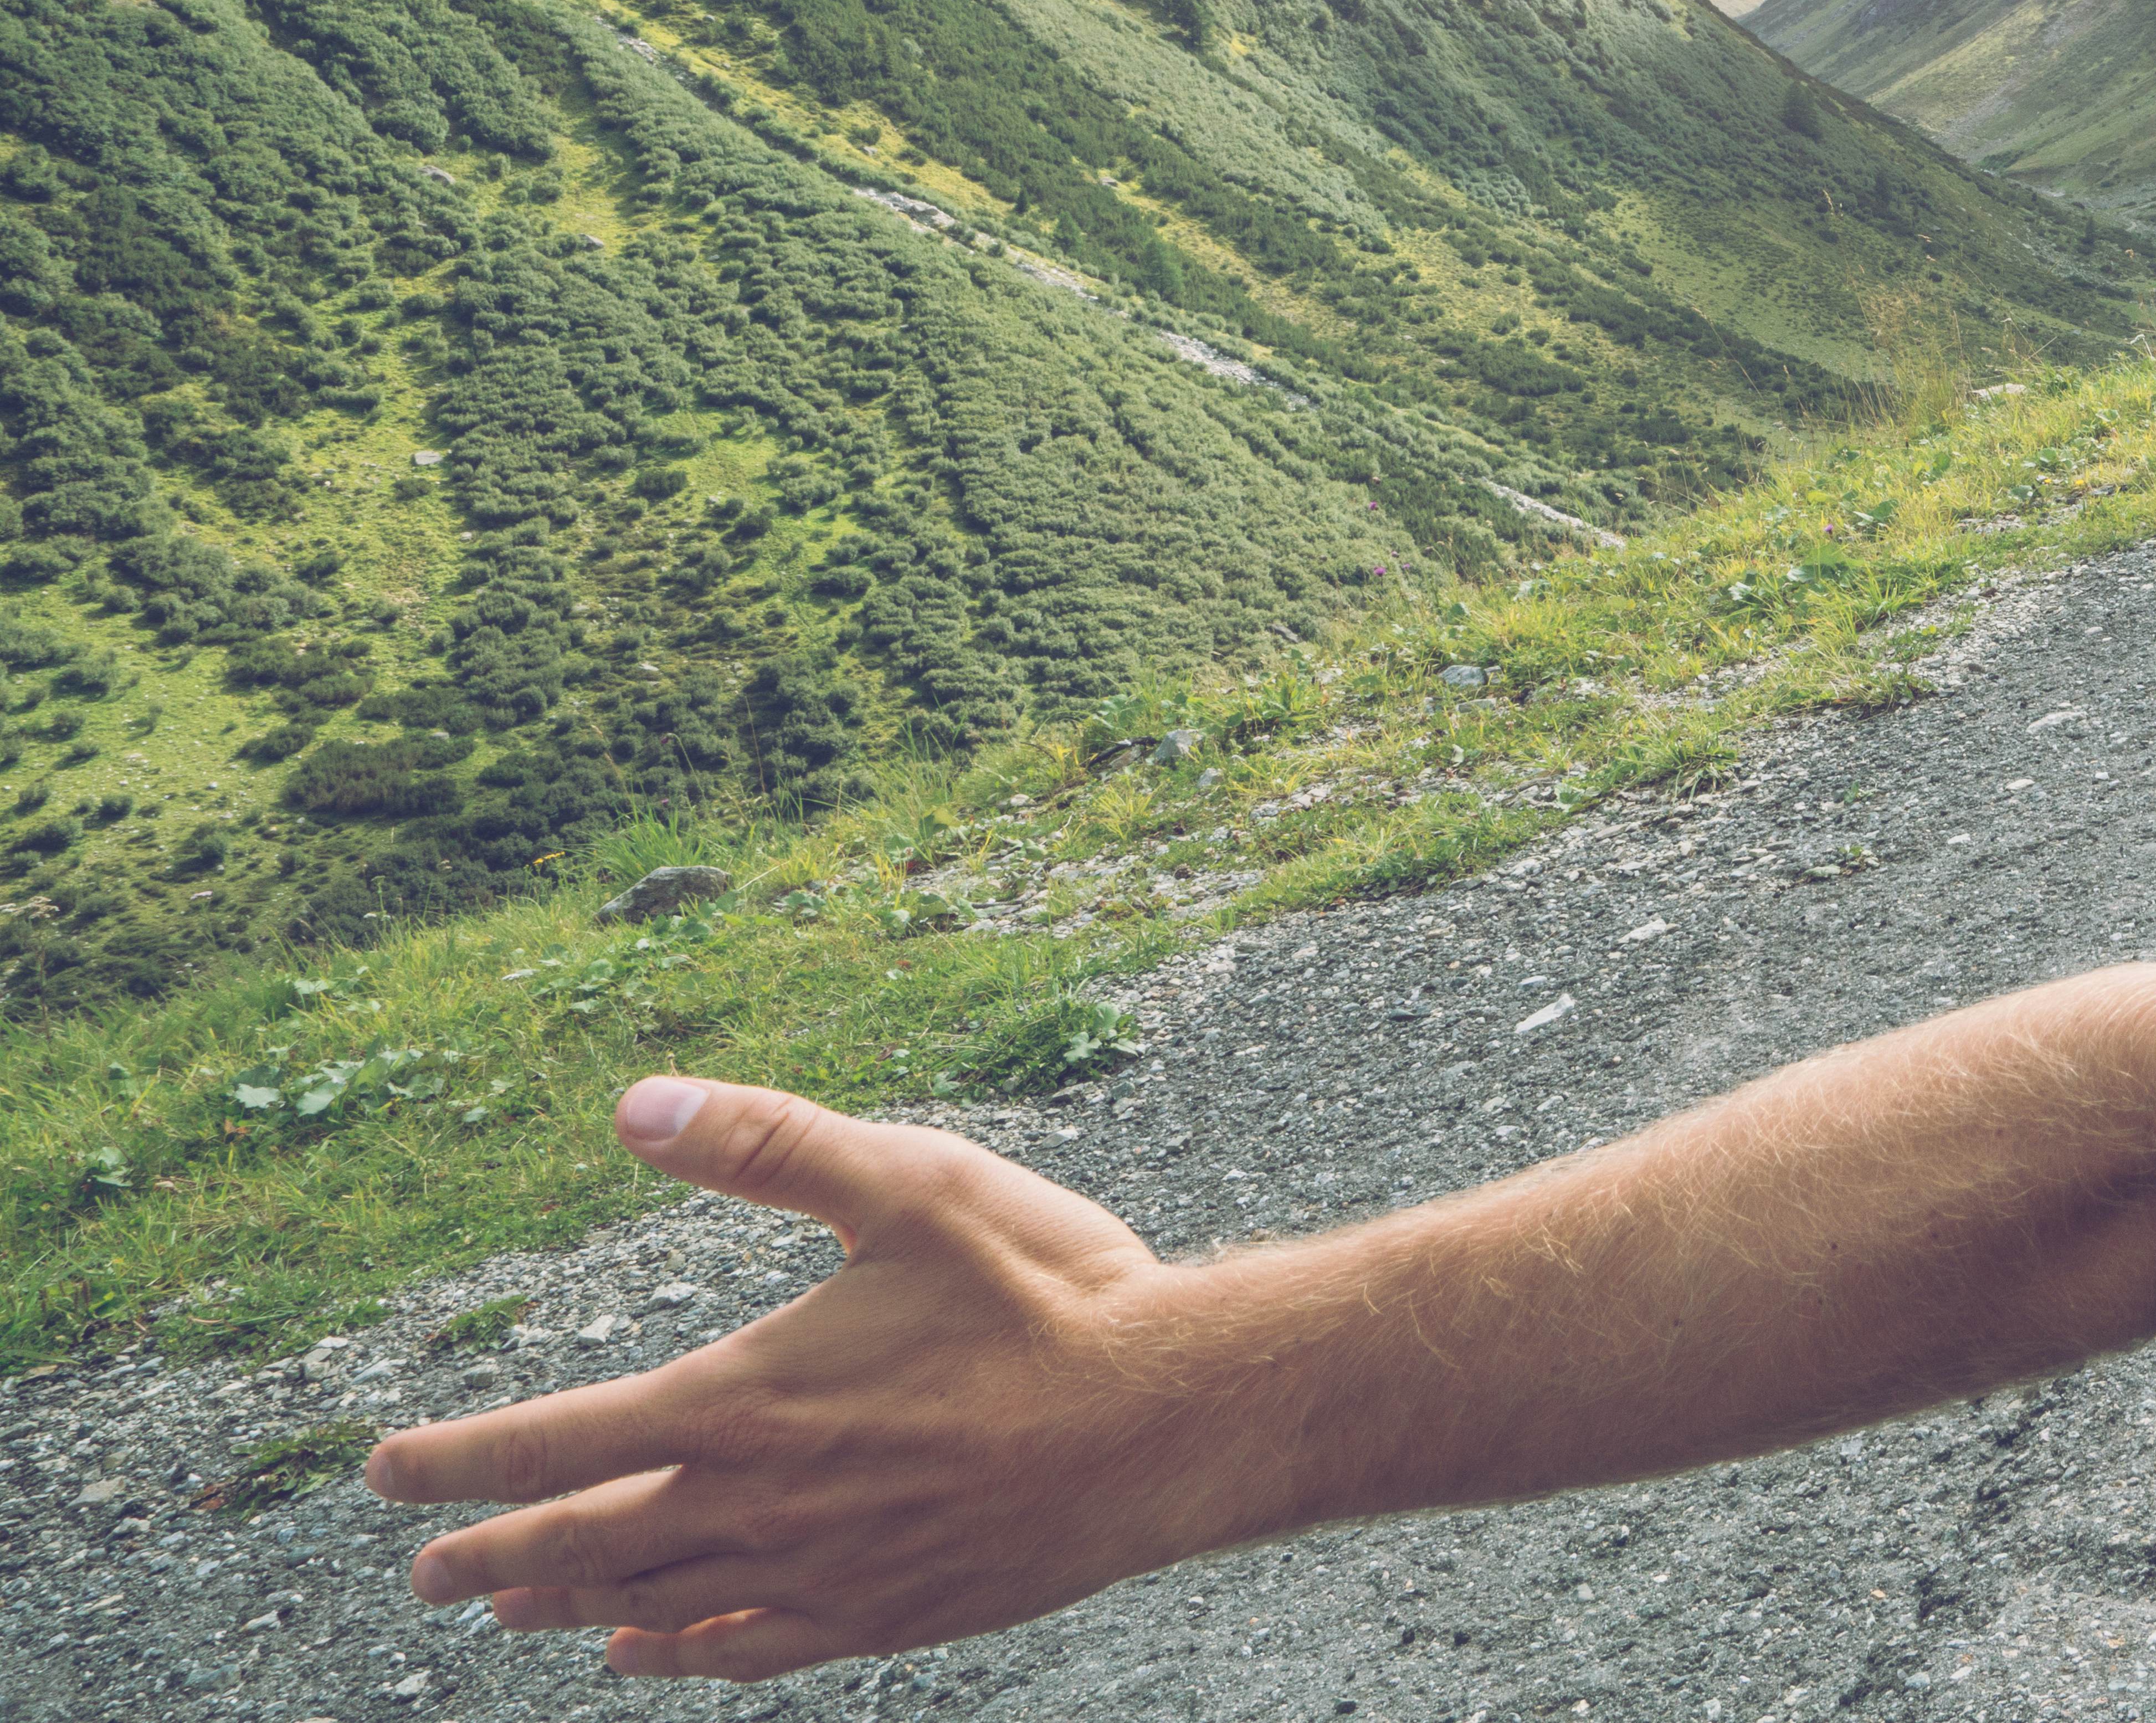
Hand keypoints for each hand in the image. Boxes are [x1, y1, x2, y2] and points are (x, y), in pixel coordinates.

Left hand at [368, 1076, 1242, 1681]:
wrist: (1169, 1419)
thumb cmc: (1050, 1292)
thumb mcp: (913, 1182)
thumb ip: (770, 1145)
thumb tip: (633, 1105)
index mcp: (748, 1400)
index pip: (557, 1440)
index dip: (458, 1460)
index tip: (385, 1472)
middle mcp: (763, 1504)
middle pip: (582, 1539)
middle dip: (487, 1549)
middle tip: (421, 1565)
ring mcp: (820, 1572)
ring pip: (653, 1598)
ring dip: (565, 1598)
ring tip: (506, 1600)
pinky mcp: (883, 1611)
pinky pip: (747, 1648)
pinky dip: (677, 1651)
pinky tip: (644, 1649)